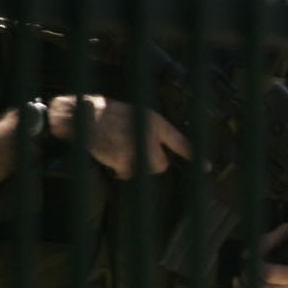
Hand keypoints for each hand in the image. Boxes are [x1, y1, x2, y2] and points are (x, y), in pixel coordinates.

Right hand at [45, 94, 191, 179]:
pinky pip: (127, 174)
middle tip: (133, 154)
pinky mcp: (124, 157)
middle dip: (149, 164)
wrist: (80, 114)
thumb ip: (148, 130)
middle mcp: (149, 133)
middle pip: (161, 164)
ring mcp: (137, 146)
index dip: (194, 155)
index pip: (179, 140)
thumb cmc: (104, 114)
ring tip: (119, 152)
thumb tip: (158, 151)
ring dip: (134, 167)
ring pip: (146, 170)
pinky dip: (119, 171)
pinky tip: (110, 156)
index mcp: (153, 120)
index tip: (207, 167)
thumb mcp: (133, 114)